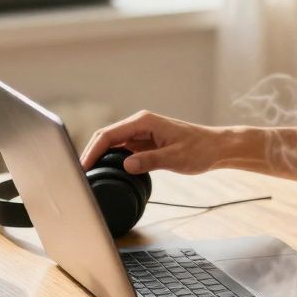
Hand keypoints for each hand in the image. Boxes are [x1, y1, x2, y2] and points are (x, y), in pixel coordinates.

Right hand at [79, 110, 230, 174]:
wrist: (216, 148)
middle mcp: (139, 124)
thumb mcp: (175, 158)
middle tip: (80, 175)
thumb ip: (150, 161)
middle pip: (105, 137)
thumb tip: (127, 165)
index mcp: (144, 122)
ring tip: (88, 175)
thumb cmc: (200, 150)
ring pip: (112, 143)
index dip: (92, 151)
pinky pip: (122, 149)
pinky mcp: (144, 142)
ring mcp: (141, 132)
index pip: (108, 135)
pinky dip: (111, 159)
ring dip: (99, 157)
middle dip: (90, 153)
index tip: (83, 167)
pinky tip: (106, 171)